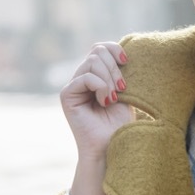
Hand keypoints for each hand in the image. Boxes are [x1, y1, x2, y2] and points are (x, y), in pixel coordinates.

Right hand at [60, 42, 131, 162]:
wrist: (111, 146)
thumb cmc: (119, 123)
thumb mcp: (124, 91)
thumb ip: (118, 70)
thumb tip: (121, 50)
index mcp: (95, 75)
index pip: (100, 48)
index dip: (115, 49)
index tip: (127, 61)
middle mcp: (82, 77)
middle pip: (97, 51)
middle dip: (114, 68)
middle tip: (122, 88)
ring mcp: (73, 85)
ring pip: (92, 61)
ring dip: (109, 78)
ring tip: (113, 98)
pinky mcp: (67, 95)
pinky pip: (85, 77)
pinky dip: (100, 87)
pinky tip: (105, 102)